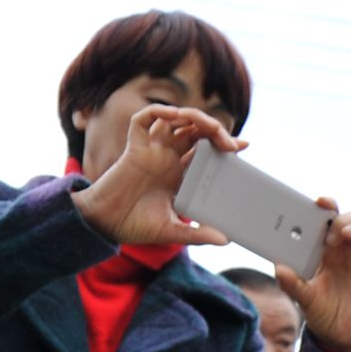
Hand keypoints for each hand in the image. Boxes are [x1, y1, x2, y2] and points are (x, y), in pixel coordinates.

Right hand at [70, 104, 239, 248]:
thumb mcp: (173, 232)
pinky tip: (174, 115)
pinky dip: (158, 112)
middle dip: (214, 130)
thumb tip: (226, 240)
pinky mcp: (134, 147)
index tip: (244, 146)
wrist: (106, 225)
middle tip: (230, 143)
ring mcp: (151, 150)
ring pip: (175, 120)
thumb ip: (197, 234)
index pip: (205, 152)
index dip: (223, 145)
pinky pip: (143, 119)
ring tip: (211, 127)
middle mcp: (167, 158)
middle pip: (194, 131)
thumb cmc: (136, 226)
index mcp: (178, 174)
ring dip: (194, 117)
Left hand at [278, 204, 350, 351]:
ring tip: (349, 235)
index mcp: (327, 250)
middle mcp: (347, 251)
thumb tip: (279, 268)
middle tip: (332, 235)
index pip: (330, 220)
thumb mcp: (303, 297)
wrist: (336, 335)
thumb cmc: (319, 311)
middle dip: (343, 221)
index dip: (328, 207)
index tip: (320, 202)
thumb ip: (292, 283)